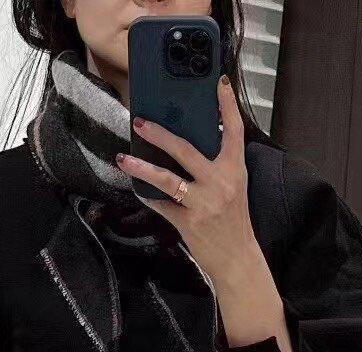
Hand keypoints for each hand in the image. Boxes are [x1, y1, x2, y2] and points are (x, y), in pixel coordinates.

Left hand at [115, 76, 293, 351]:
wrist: (237, 259)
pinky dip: (147, 196)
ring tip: (123, 158)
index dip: (226, 105)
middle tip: (139, 121)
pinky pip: (161, 205)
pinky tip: (135, 188)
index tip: (219, 81)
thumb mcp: (233, 187)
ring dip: (141, 168)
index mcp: (235, 170)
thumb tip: (187, 145)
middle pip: (186, 149)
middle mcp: (220, 182)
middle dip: (160, 133)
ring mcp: (203, 203)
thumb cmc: (233, 222)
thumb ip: (216, 166)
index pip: (234, 130)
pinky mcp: (189, 223)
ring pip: (167, 179)